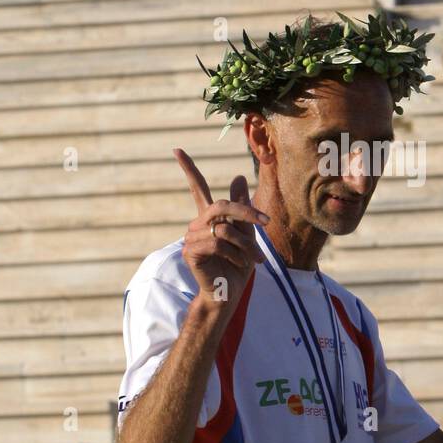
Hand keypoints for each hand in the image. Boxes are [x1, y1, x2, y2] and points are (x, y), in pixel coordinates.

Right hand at [174, 147, 268, 309]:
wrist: (229, 293)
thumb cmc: (238, 265)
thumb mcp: (246, 233)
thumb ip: (241, 208)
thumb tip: (237, 177)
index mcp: (209, 217)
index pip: (196, 187)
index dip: (188, 168)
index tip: (176, 149)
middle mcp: (197, 224)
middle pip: (221, 205)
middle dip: (246, 212)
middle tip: (266, 221)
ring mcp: (191, 237)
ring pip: (224, 228)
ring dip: (245, 243)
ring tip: (253, 259)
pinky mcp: (190, 251)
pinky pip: (218, 243)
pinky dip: (234, 253)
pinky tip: (236, 264)